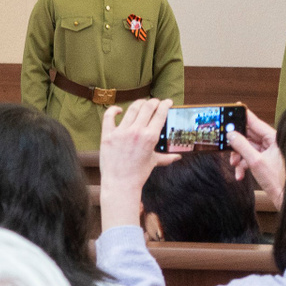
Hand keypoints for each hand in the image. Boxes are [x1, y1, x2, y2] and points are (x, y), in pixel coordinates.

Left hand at [99, 99, 175, 227]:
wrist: (120, 183)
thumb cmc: (138, 173)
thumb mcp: (154, 162)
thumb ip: (167, 157)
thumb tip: (178, 157)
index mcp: (150, 137)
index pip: (160, 114)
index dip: (165, 105)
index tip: (167, 102)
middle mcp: (136, 131)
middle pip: (147, 107)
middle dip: (153, 102)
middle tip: (156, 102)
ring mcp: (121, 132)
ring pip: (131, 109)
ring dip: (139, 103)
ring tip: (142, 103)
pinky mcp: (107, 134)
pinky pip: (109, 116)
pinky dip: (114, 110)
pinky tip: (119, 110)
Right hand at [225, 109, 284, 207]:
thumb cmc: (279, 181)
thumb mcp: (255, 161)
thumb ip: (242, 146)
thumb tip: (231, 134)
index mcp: (274, 138)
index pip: (256, 122)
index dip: (244, 115)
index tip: (234, 108)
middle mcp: (272, 143)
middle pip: (249, 136)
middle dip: (237, 142)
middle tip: (226, 142)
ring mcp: (269, 152)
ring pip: (248, 148)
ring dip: (238, 156)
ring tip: (234, 165)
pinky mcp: (266, 161)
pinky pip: (250, 158)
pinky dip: (243, 165)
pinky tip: (240, 174)